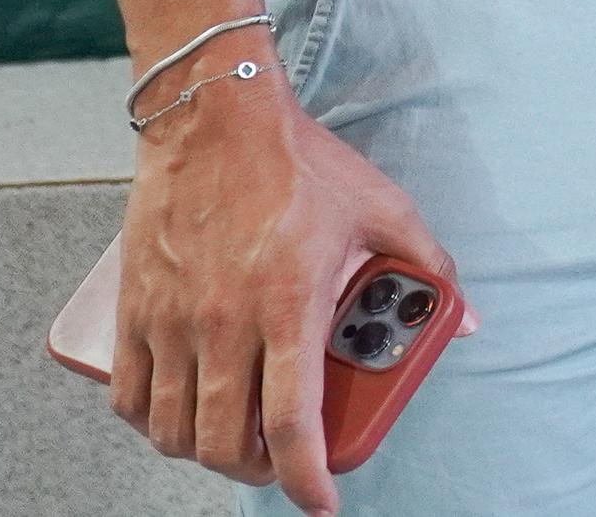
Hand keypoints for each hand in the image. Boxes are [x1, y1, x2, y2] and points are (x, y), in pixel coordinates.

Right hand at [113, 70, 456, 514]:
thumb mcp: (384, 210)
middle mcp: (223, 321)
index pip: (293, 421)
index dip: (308, 476)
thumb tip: (465, 318)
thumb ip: (427, 268)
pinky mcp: (133, 309)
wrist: (216, 116)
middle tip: (283, 465)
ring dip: (206, 454)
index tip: (323, 501)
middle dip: (259, 473)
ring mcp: (171, 319)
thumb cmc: (301, 163)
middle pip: (226, 441)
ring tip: (236, 443)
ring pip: (174, 430)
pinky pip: (129, 396)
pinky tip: (179, 417)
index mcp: (290, 303)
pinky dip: (152, 424)